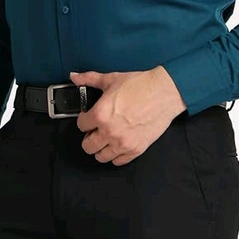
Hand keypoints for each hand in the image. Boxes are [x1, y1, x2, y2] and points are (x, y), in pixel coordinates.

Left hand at [69, 65, 186, 165]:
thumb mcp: (111, 79)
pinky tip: (117, 144)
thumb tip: (75, 76)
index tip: (89, 118)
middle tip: (95, 130)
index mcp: (100, 114)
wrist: (164, 92)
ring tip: (106, 138)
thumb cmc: (140, 85)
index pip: (81, 125)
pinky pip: (118, 161)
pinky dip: (116, 155)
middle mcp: (109, 132)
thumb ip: (89, 79)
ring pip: (101, 157)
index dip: (84, 120)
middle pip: (88, 146)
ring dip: (100, 148)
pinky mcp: (136, 149)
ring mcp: (123, 143)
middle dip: (89, 137)